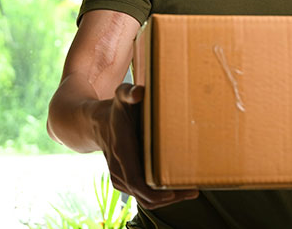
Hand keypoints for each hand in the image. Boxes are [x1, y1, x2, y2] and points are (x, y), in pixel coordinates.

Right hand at [92, 83, 199, 208]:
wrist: (97, 123)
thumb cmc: (116, 108)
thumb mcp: (120, 95)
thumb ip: (129, 92)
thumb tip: (139, 93)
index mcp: (122, 152)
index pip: (135, 181)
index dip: (154, 192)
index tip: (173, 193)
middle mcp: (119, 170)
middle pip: (144, 196)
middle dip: (169, 198)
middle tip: (193, 191)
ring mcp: (121, 178)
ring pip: (145, 199)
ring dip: (167, 199)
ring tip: (190, 191)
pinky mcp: (126, 181)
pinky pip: (143, 195)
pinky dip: (160, 196)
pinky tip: (178, 188)